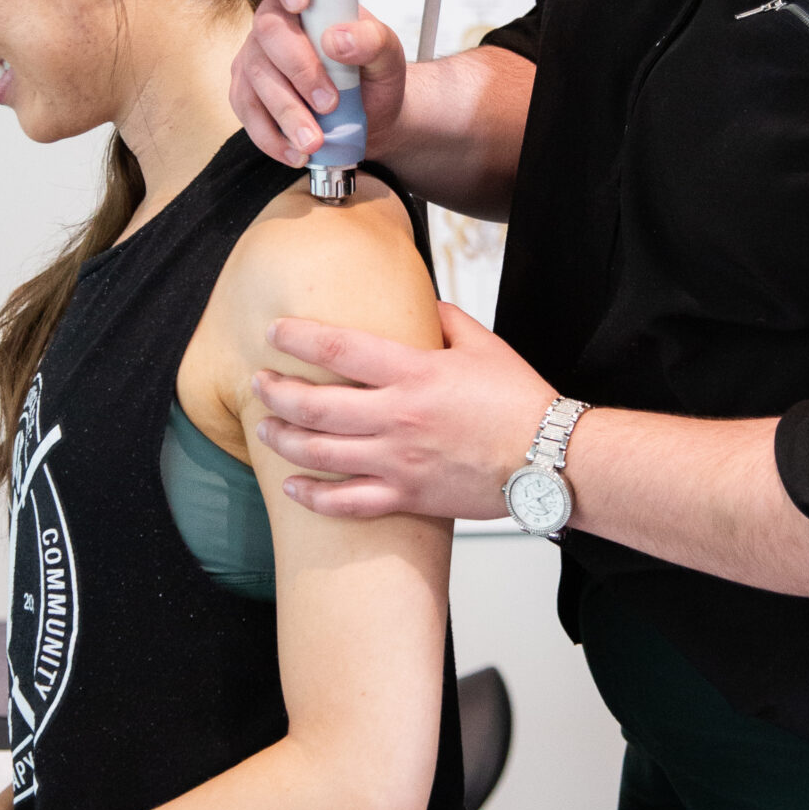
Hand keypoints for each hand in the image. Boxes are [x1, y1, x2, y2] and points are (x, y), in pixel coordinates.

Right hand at [229, 0, 409, 168]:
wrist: (369, 117)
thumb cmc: (374, 77)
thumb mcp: (390, 56)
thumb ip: (372, 40)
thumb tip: (338, 39)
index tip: (300, 0)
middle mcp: (274, 20)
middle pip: (269, 32)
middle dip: (300, 71)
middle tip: (330, 101)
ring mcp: (255, 58)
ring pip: (256, 80)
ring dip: (288, 114)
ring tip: (318, 139)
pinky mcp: (246, 94)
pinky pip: (248, 115)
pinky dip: (274, 138)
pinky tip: (298, 150)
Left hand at [253, 303, 551, 520]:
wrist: (549, 458)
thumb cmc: (520, 403)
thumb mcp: (484, 345)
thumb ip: (445, 321)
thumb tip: (423, 307)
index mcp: (415, 373)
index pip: (338, 350)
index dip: (298, 338)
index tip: (275, 332)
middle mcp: (398, 418)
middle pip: (315, 405)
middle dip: (276, 392)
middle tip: (260, 382)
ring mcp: (398, 461)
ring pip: (320, 453)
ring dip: (283, 439)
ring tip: (265, 428)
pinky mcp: (407, 496)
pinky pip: (347, 502)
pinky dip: (313, 496)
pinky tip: (292, 486)